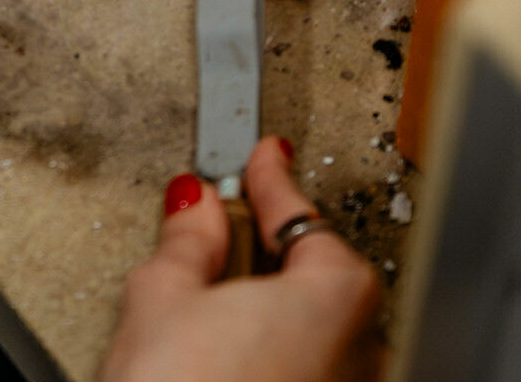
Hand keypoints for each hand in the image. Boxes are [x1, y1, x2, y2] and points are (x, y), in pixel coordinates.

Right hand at [98, 137, 382, 381]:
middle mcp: (360, 351)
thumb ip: (186, 242)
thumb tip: (193, 208)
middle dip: (271, 254)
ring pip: (316, 336)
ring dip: (272, 314)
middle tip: (225, 230)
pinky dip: (276, 360)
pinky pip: (308, 375)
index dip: (272, 182)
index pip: (303, 216)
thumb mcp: (160, 299)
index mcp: (336, 297)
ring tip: (210, 312)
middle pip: (319, 279)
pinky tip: (228, 363)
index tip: (263, 160)